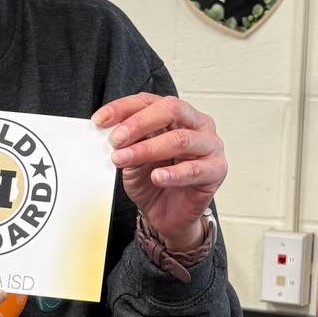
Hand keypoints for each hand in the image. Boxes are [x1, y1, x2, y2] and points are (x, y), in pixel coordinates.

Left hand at [93, 92, 226, 250]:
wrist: (168, 215)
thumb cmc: (154, 181)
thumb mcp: (133, 158)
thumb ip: (128, 142)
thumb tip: (113, 132)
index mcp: (177, 115)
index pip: (149, 100)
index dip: (123, 108)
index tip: (100, 120)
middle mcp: (197, 124)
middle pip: (171, 110)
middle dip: (139, 123)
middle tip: (116, 139)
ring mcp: (210, 145)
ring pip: (181, 139)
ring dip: (148, 149)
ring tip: (125, 159)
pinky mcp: (216, 170)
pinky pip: (194, 169)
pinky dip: (172, 174)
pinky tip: (157, 177)